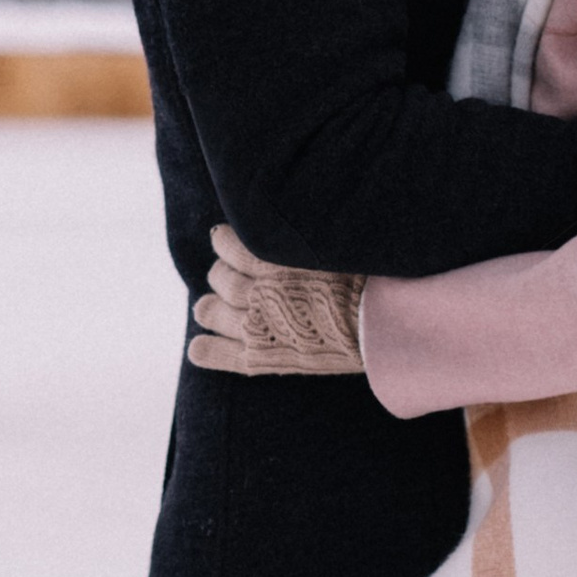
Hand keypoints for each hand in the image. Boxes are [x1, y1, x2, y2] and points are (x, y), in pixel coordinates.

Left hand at [189, 225, 366, 375]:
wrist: (378, 330)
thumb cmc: (368, 283)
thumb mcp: (338, 244)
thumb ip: (310, 235)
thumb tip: (308, 219)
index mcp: (270, 261)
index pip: (227, 244)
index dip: (225, 242)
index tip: (227, 241)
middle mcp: (256, 291)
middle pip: (219, 277)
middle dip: (220, 274)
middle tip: (229, 276)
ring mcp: (252, 326)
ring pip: (208, 310)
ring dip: (209, 307)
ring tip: (214, 307)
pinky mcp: (256, 358)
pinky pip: (211, 353)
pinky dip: (203, 349)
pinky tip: (199, 348)